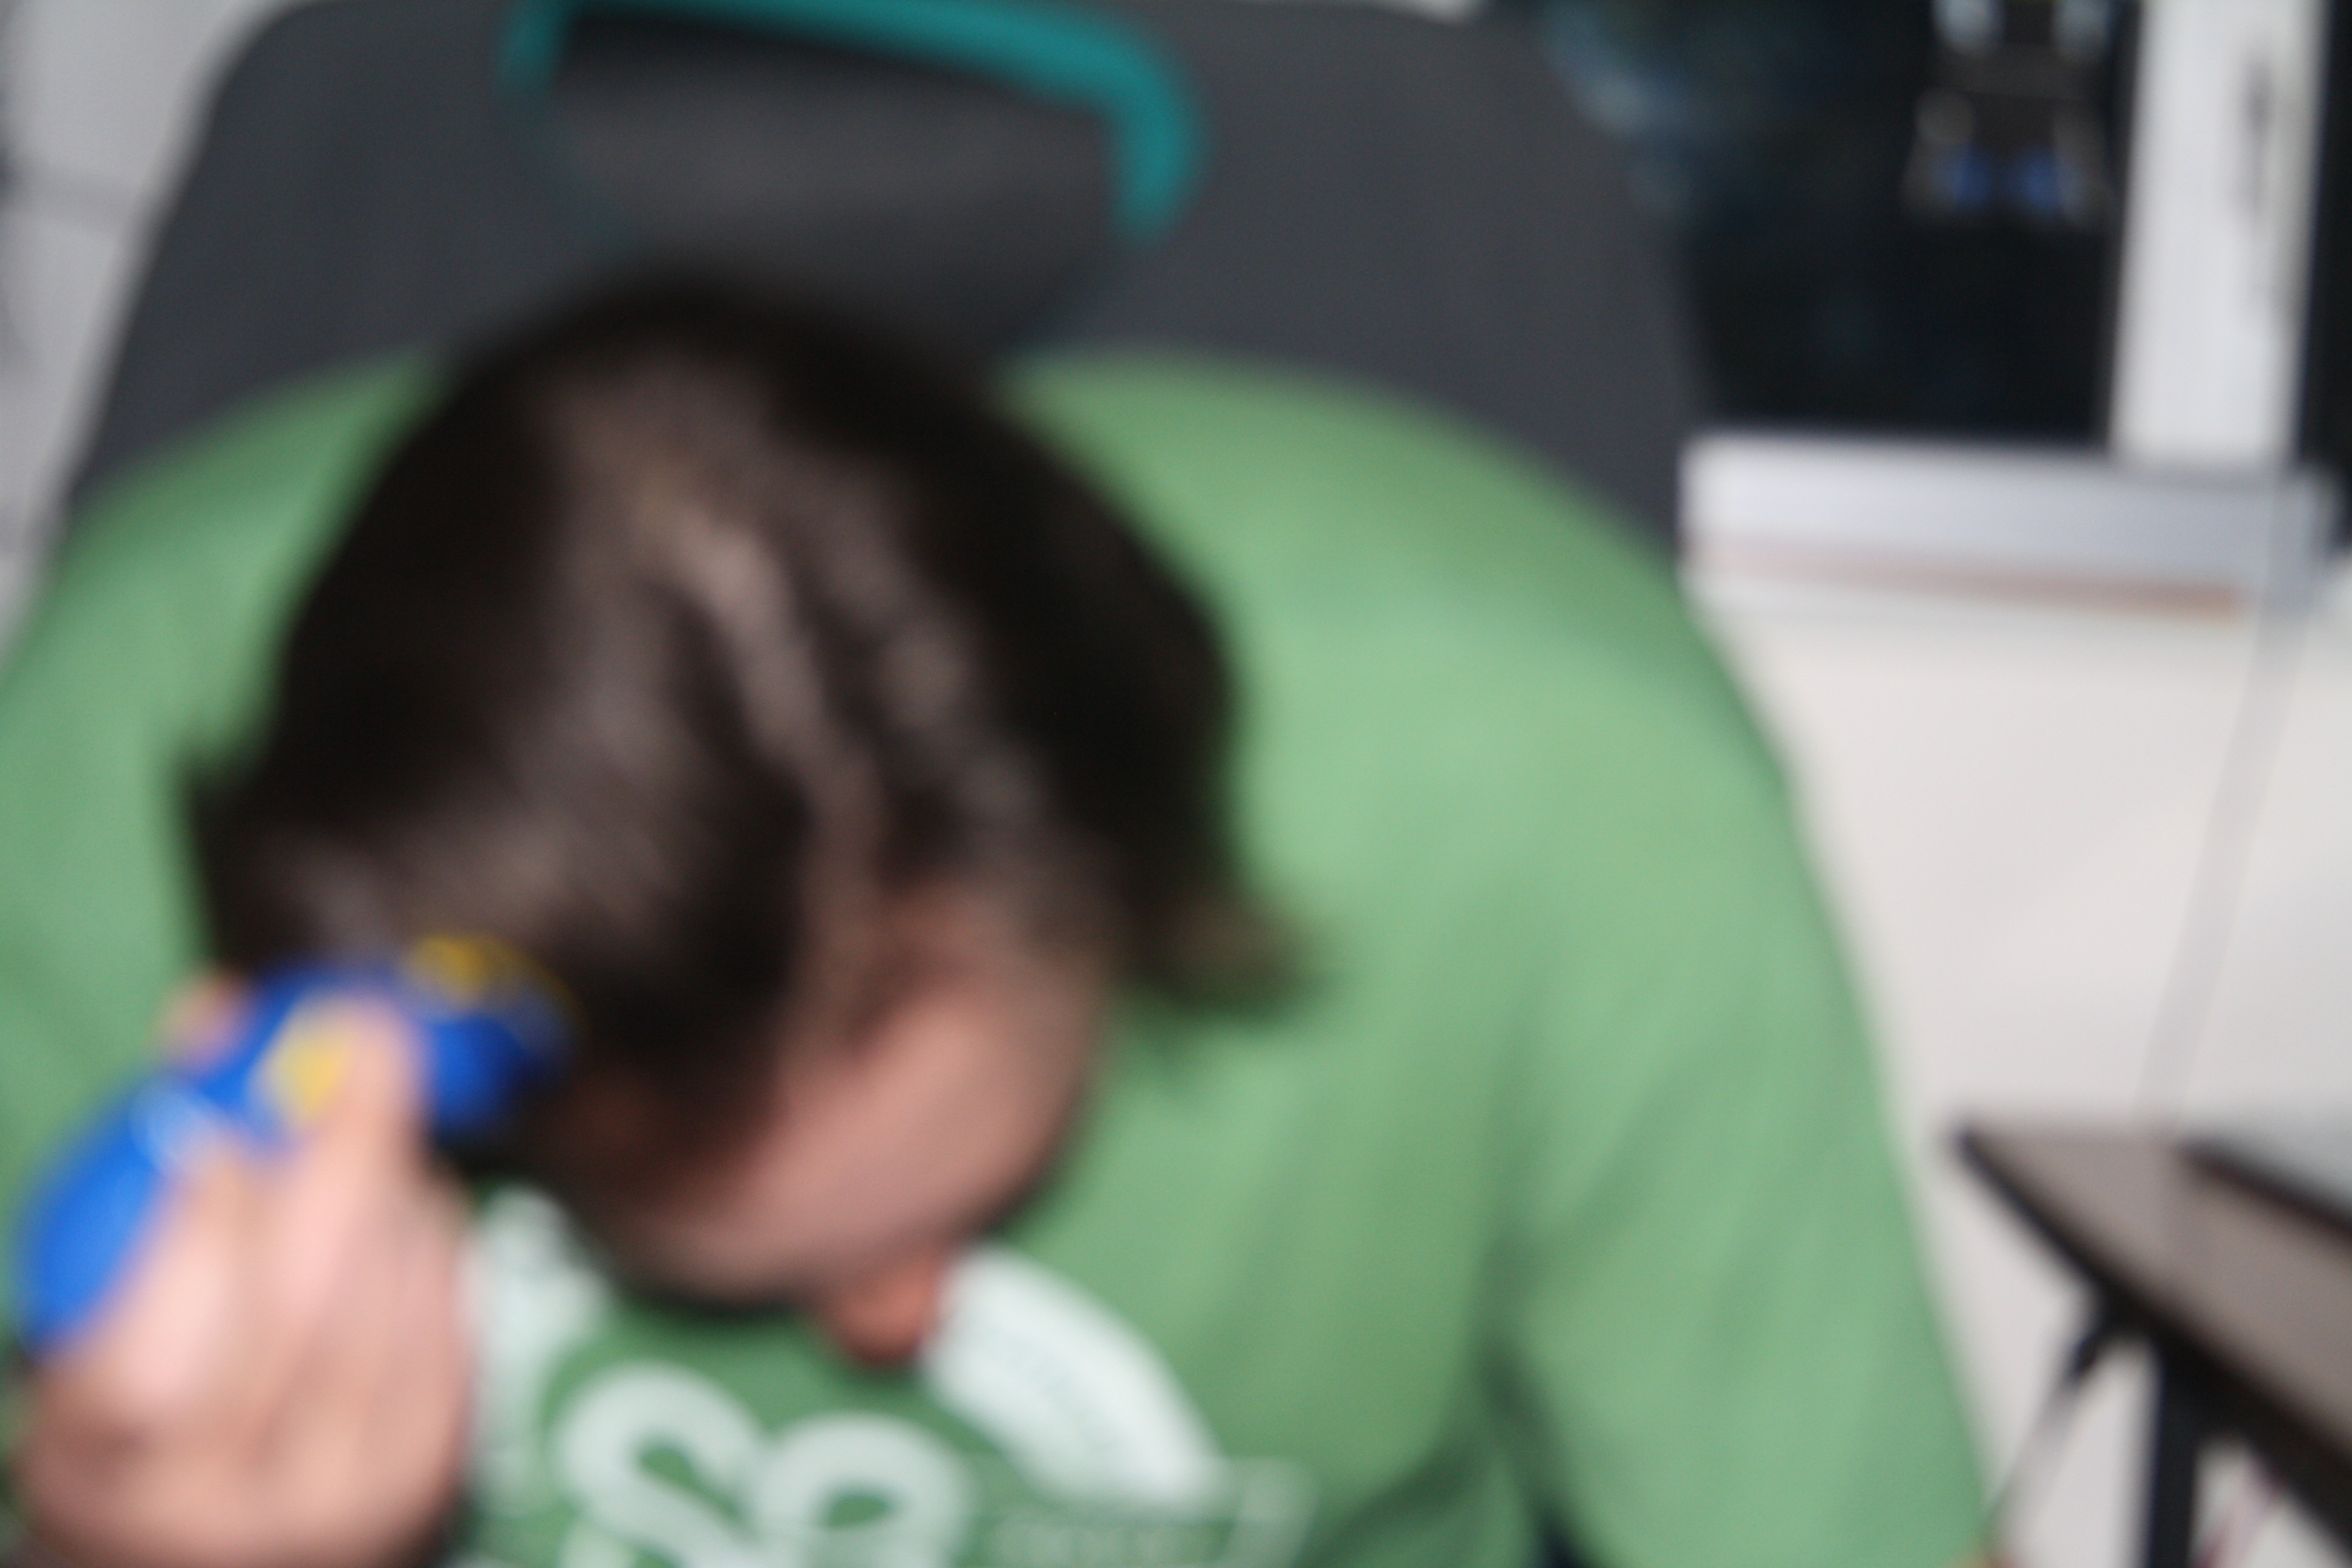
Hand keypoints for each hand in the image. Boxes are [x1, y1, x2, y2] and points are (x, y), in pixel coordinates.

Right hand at [12, 986, 472, 1567]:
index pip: (148, 1364)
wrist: (203, 1541)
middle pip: (304, 1316)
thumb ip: (145, 1164)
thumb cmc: (138, 1394)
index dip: (193, 1234)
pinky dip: (432, 1240)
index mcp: (101, 1465)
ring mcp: (333, 1497)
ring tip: (369, 1137)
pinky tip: (408, 1205)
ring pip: (386, 1308)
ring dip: (392, 1190)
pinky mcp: (422, 1474)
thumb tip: (221, 1012)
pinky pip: (445, 1324)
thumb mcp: (94, 1300)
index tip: (219, 1126)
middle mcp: (219, 1504)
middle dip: (343, 1156)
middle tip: (366, 1040)